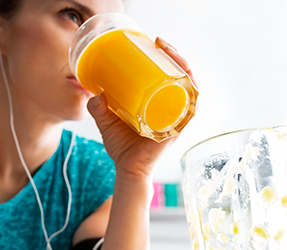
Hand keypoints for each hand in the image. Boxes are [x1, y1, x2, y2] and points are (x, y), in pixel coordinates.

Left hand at [87, 38, 196, 180]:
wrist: (127, 170)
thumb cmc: (122, 147)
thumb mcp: (106, 121)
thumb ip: (97, 108)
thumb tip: (94, 93)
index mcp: (159, 103)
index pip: (169, 75)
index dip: (167, 56)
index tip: (156, 42)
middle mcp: (172, 109)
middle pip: (182, 76)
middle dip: (176, 56)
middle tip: (161, 43)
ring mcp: (176, 118)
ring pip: (189, 87)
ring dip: (184, 67)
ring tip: (170, 53)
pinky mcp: (176, 128)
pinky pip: (191, 108)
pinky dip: (191, 93)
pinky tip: (186, 78)